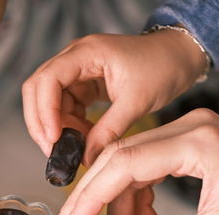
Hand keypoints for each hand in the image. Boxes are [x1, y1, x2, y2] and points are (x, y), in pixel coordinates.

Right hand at [22, 30, 208, 164]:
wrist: (179, 58)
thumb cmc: (163, 66)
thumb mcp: (137, 101)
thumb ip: (109, 130)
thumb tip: (87, 157)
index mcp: (87, 53)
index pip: (48, 79)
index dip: (45, 111)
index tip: (53, 138)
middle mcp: (76, 58)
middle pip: (39, 89)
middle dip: (41, 123)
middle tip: (53, 152)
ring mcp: (79, 72)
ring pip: (50, 102)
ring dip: (57, 128)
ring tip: (75, 149)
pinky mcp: (85, 85)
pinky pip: (66, 108)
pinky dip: (70, 127)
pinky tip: (84, 140)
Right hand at [46, 111, 218, 214]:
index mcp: (197, 144)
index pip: (122, 165)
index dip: (87, 199)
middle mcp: (189, 125)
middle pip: (118, 156)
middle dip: (93, 198)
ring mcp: (190, 127)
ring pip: (130, 161)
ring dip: (118, 201)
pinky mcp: (192, 137)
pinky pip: (149, 162)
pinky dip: (138, 193)